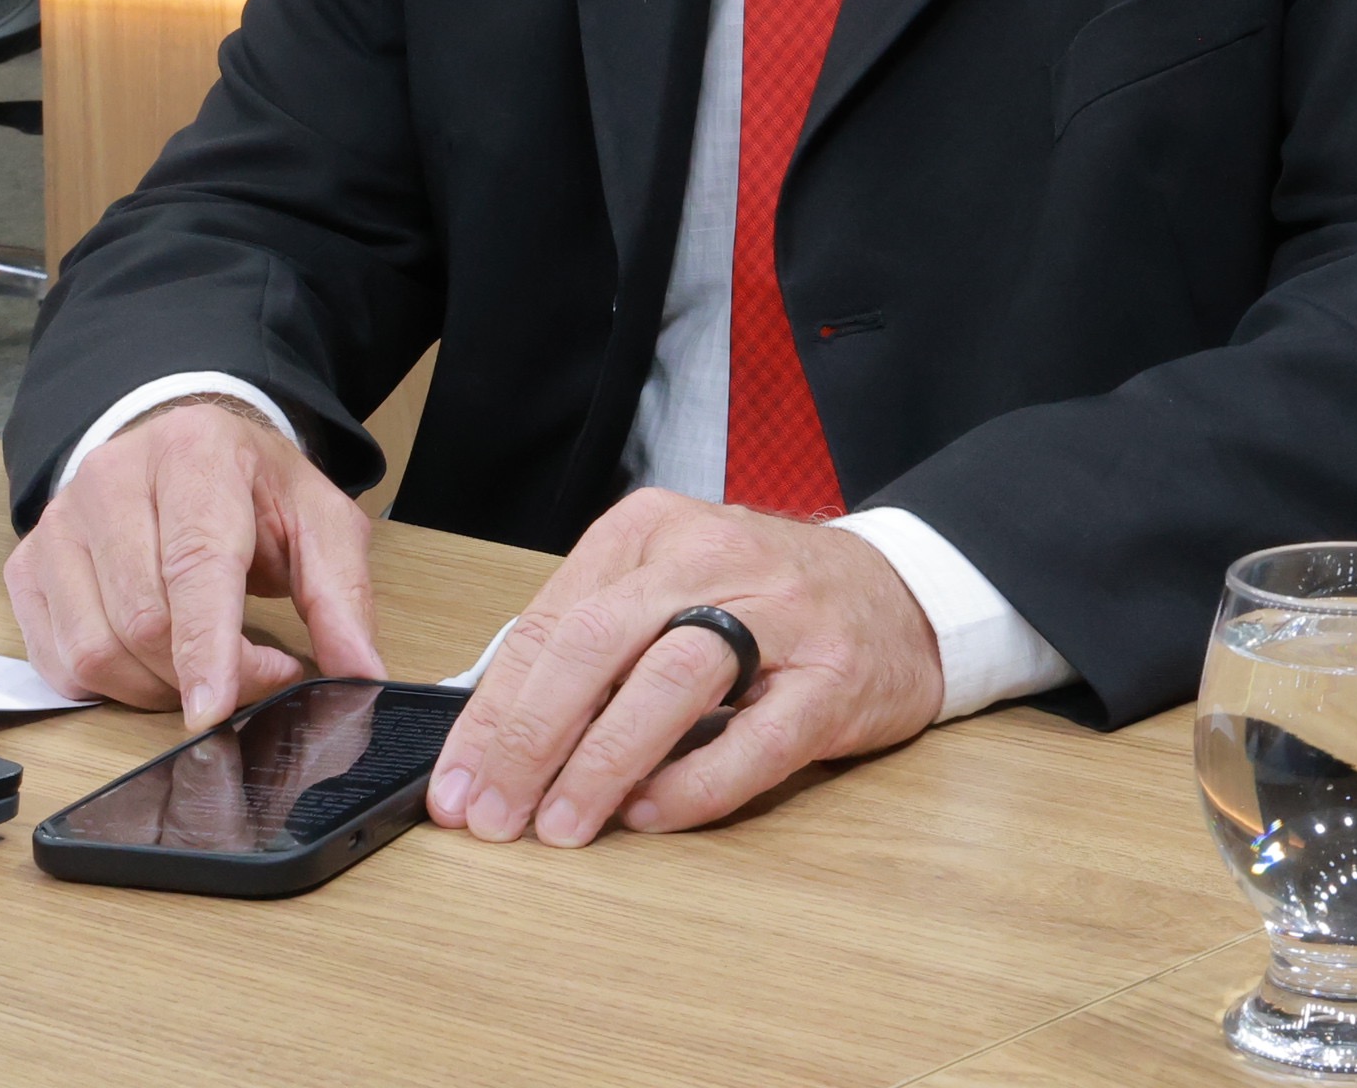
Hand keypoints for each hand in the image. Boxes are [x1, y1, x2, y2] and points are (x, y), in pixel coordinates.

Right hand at [2, 398, 382, 726]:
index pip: (193, 564)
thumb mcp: (318, 520)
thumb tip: (362, 671)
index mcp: (193, 454)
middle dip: (202, 675)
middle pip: (143, 621)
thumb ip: (342, 596)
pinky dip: (108, 686)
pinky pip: (57, 661)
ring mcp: (59, 522)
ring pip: (95, 650)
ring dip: (156, 688)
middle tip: (258, 673)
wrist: (183, 443)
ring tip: (202, 663)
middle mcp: (112, 480)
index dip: (205, 646)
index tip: (213, 708)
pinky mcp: (28, 563)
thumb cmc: (251, 486)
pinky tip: (150, 660)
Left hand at [428, 492, 943, 845]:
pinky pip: (755, 739)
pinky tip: (649, 816)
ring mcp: (781, 613)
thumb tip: (490, 739)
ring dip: (602, 763)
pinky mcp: (834, 676)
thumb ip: (590, 644)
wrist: (899, 595)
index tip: (457, 781)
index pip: (551, 620)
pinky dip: (694, 784)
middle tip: (491, 814)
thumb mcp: (668, 588)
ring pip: (671, 681)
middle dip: (530, 738)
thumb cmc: (763, 601)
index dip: (493, 710)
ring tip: (559, 826)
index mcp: (652, 531)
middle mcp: (713, 555)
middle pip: (598, 643)